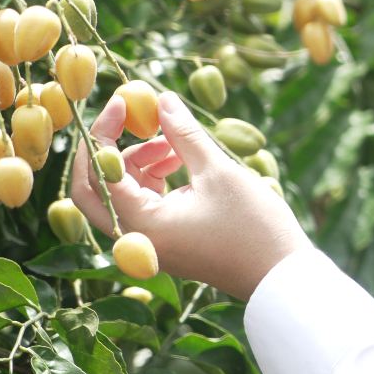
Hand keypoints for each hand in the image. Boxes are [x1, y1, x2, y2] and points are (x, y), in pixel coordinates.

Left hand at [71, 91, 309, 299]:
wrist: (279, 274)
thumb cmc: (254, 225)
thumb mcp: (218, 172)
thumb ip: (184, 134)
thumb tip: (162, 99)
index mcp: (142, 225)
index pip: (100, 172)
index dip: (105, 131)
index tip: (125, 101)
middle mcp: (135, 240)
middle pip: (94, 189)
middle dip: (110, 150)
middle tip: (132, 121)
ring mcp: (148, 246)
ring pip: (119, 196)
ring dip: (138, 164)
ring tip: (175, 145)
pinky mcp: (164, 244)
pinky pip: (141, 207)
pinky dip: (152, 181)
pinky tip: (181, 164)